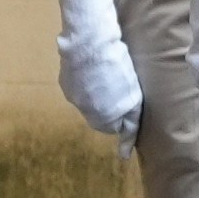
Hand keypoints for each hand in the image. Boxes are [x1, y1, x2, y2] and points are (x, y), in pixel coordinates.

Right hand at [57, 24, 144, 143]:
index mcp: (104, 116)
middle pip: (100, 118)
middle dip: (109, 110)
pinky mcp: (64, 83)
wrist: (89, 43)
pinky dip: (84, 84)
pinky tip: (90, 70)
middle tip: (118, 93)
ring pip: (88, 103)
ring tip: (104, 76)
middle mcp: (86, 111)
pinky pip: (77, 89)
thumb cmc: (117, 67)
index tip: (124, 154)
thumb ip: (130, 117)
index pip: (115, 129)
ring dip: (96, 96)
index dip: (123, 129)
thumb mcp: (133, 95)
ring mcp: (73, 97)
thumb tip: (123, 137)